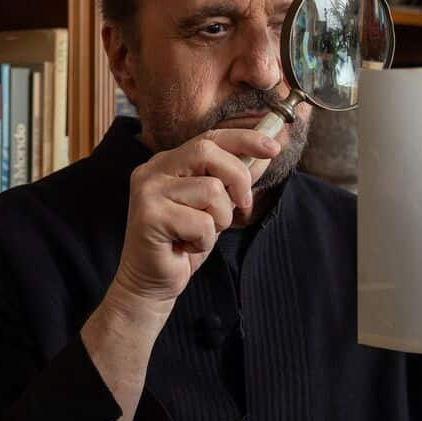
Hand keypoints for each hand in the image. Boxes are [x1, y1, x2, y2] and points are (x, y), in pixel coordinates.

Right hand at [113, 129, 278, 307]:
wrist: (151, 282)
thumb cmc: (182, 243)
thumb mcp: (214, 208)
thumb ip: (233, 181)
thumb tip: (263, 155)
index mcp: (166, 163)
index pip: (208, 138)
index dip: (243, 139)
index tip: (273, 147)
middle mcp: (153, 171)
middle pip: (208, 152)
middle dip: (237, 177)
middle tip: (243, 205)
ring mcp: (148, 192)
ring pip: (211, 190)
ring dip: (220, 219)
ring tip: (201, 234)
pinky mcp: (150, 217)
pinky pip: (201, 222)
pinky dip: (204, 240)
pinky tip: (187, 247)